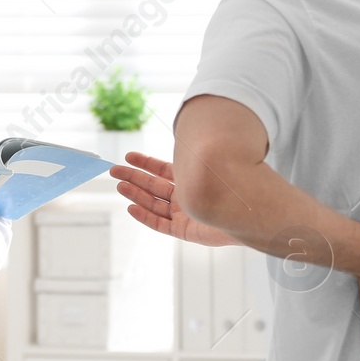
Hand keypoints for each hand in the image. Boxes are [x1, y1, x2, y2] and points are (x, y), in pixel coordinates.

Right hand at [110, 152, 240, 246]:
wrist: (246, 210)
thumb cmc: (230, 184)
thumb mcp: (207, 163)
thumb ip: (192, 153)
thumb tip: (187, 128)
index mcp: (191, 180)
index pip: (163, 170)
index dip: (145, 163)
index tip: (128, 156)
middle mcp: (186, 197)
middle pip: (154, 187)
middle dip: (134, 178)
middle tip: (114, 171)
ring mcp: (185, 214)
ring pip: (154, 204)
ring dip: (136, 195)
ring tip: (119, 186)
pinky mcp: (186, 231)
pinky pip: (160, 224)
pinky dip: (145, 216)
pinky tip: (131, 207)